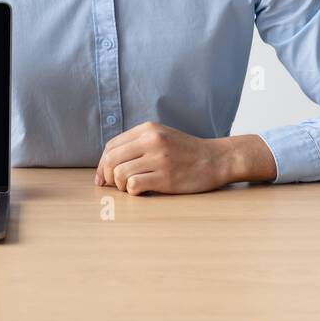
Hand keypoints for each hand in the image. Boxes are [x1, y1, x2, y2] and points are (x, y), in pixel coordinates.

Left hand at [94, 122, 275, 194]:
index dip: (102, 164)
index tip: (102, 177)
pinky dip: (132, 191)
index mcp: (147, 129)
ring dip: (120, 185)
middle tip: (115, 185)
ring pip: (120, 174)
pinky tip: (142, 191)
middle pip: (111, 160)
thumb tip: (107, 166)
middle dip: (108, 176)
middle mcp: (151, 141)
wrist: (217, 159)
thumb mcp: (162, 136)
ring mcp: (159, 159)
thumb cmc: (186, 151)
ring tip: (131, 187)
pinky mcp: (166, 177)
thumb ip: (137, 144)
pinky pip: (134, 185)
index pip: (111, 145)